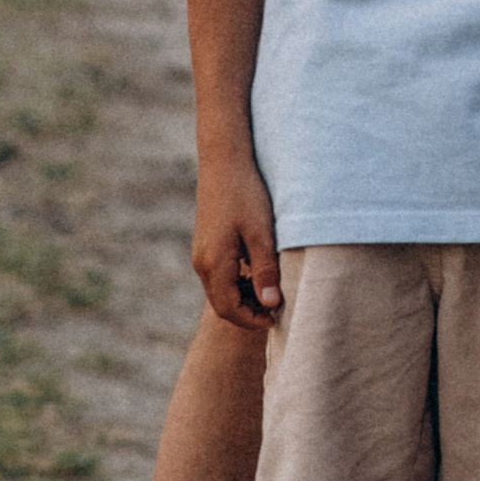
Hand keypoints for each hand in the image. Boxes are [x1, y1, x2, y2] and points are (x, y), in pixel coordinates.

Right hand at [192, 152, 281, 331]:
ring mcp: (202, 254)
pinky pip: (220, 276)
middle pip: (223, 304)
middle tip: (277, 310)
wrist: (224, 161)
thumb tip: (270, 305)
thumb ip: (266, 270)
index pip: (229, 309)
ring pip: (221, 291)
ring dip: (244, 299)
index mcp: (214, 263)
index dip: (253, 320)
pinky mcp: (206, 245)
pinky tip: (259, 274)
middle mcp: (202, 263)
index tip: (277, 318)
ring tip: (272, 293)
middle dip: (249, 313)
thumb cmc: (246, 193)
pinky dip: (238, 284)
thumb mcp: (262, 233)